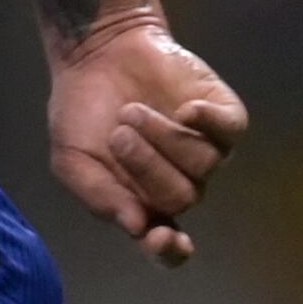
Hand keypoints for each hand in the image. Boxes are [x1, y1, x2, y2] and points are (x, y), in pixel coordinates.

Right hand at [46, 15, 249, 266]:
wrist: (99, 53)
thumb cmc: (82, 109)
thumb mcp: (72, 160)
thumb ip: (99, 195)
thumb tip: (136, 226)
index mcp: (143, 203)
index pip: (167, 246)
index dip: (168, 250)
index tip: (160, 237)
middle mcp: (179, 182)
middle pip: (181, 198)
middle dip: (147, 167)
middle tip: (119, 133)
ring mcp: (206, 150)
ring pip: (204, 165)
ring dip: (165, 138)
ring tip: (134, 112)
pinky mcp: (224, 116)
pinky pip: (230, 131)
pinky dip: (208, 122)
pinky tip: (185, 109)